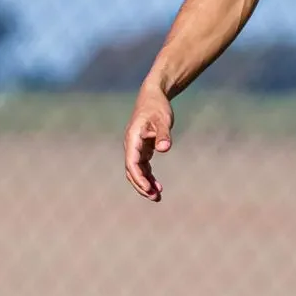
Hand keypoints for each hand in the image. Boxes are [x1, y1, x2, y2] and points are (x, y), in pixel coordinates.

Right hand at [124, 83, 173, 200]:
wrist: (153, 97)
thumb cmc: (157, 107)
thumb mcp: (163, 119)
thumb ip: (163, 134)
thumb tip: (163, 148)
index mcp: (132, 139)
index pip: (132, 163)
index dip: (139, 177)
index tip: (149, 189)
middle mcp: (131, 145)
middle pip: (132, 171)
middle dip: (142, 185)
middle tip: (155, 197)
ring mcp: (136, 148)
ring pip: (137, 171)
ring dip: (145, 184)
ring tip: (157, 197)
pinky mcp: (142, 148)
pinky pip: (143, 167)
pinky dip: (149, 177)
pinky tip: (157, 186)